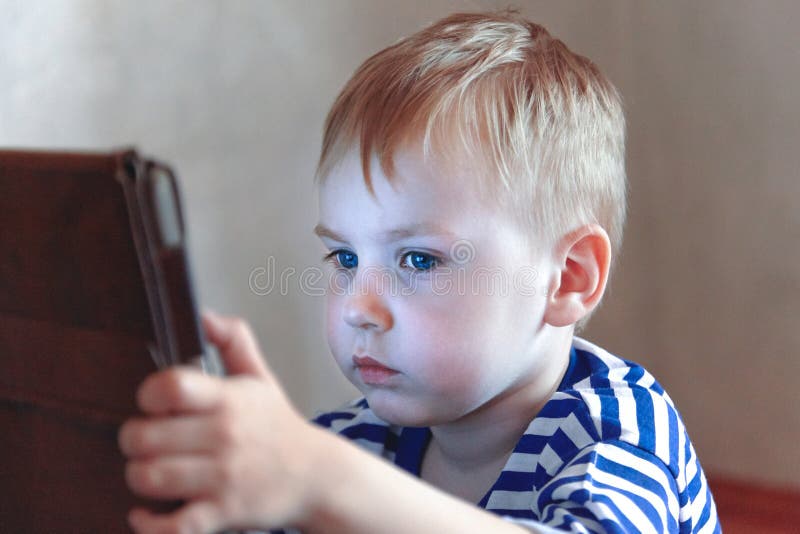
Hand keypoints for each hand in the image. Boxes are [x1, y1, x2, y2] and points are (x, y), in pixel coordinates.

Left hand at [119, 310, 323, 532]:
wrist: (316, 477)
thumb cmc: (279, 428)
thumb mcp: (261, 378)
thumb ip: (234, 342)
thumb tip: (204, 316)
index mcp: (229, 401)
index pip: (171, 387)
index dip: (149, 394)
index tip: (153, 402)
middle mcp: (224, 437)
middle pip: (143, 437)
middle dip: (134, 440)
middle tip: (146, 440)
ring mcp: (222, 478)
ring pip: (148, 478)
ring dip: (140, 477)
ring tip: (151, 471)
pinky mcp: (222, 515)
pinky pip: (171, 526)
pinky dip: (149, 523)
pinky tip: (147, 512)